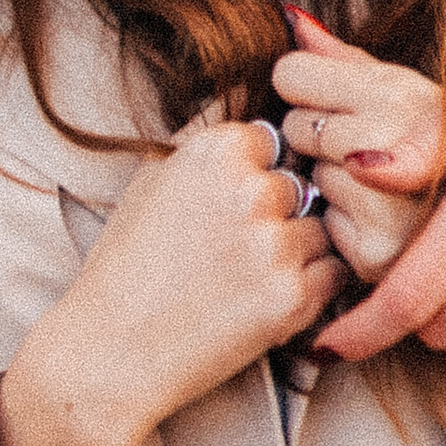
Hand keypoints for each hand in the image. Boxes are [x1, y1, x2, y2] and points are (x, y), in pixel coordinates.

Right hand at [0, 122, 340, 445]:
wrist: (112, 351)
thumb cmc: (127, 264)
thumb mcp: (153, 177)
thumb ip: (206, 137)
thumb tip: (247, 94)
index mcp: (215, 150)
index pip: (272, 140)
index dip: (253, 175)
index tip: (227, 206)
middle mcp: (251, 190)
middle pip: (299, 183)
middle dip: (277, 212)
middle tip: (234, 248)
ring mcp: (276, 245)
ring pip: (321, 227)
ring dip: (298, 249)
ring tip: (245, 276)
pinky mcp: (293, 298)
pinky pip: (332, 274)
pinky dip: (309, 287)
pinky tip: (262, 298)